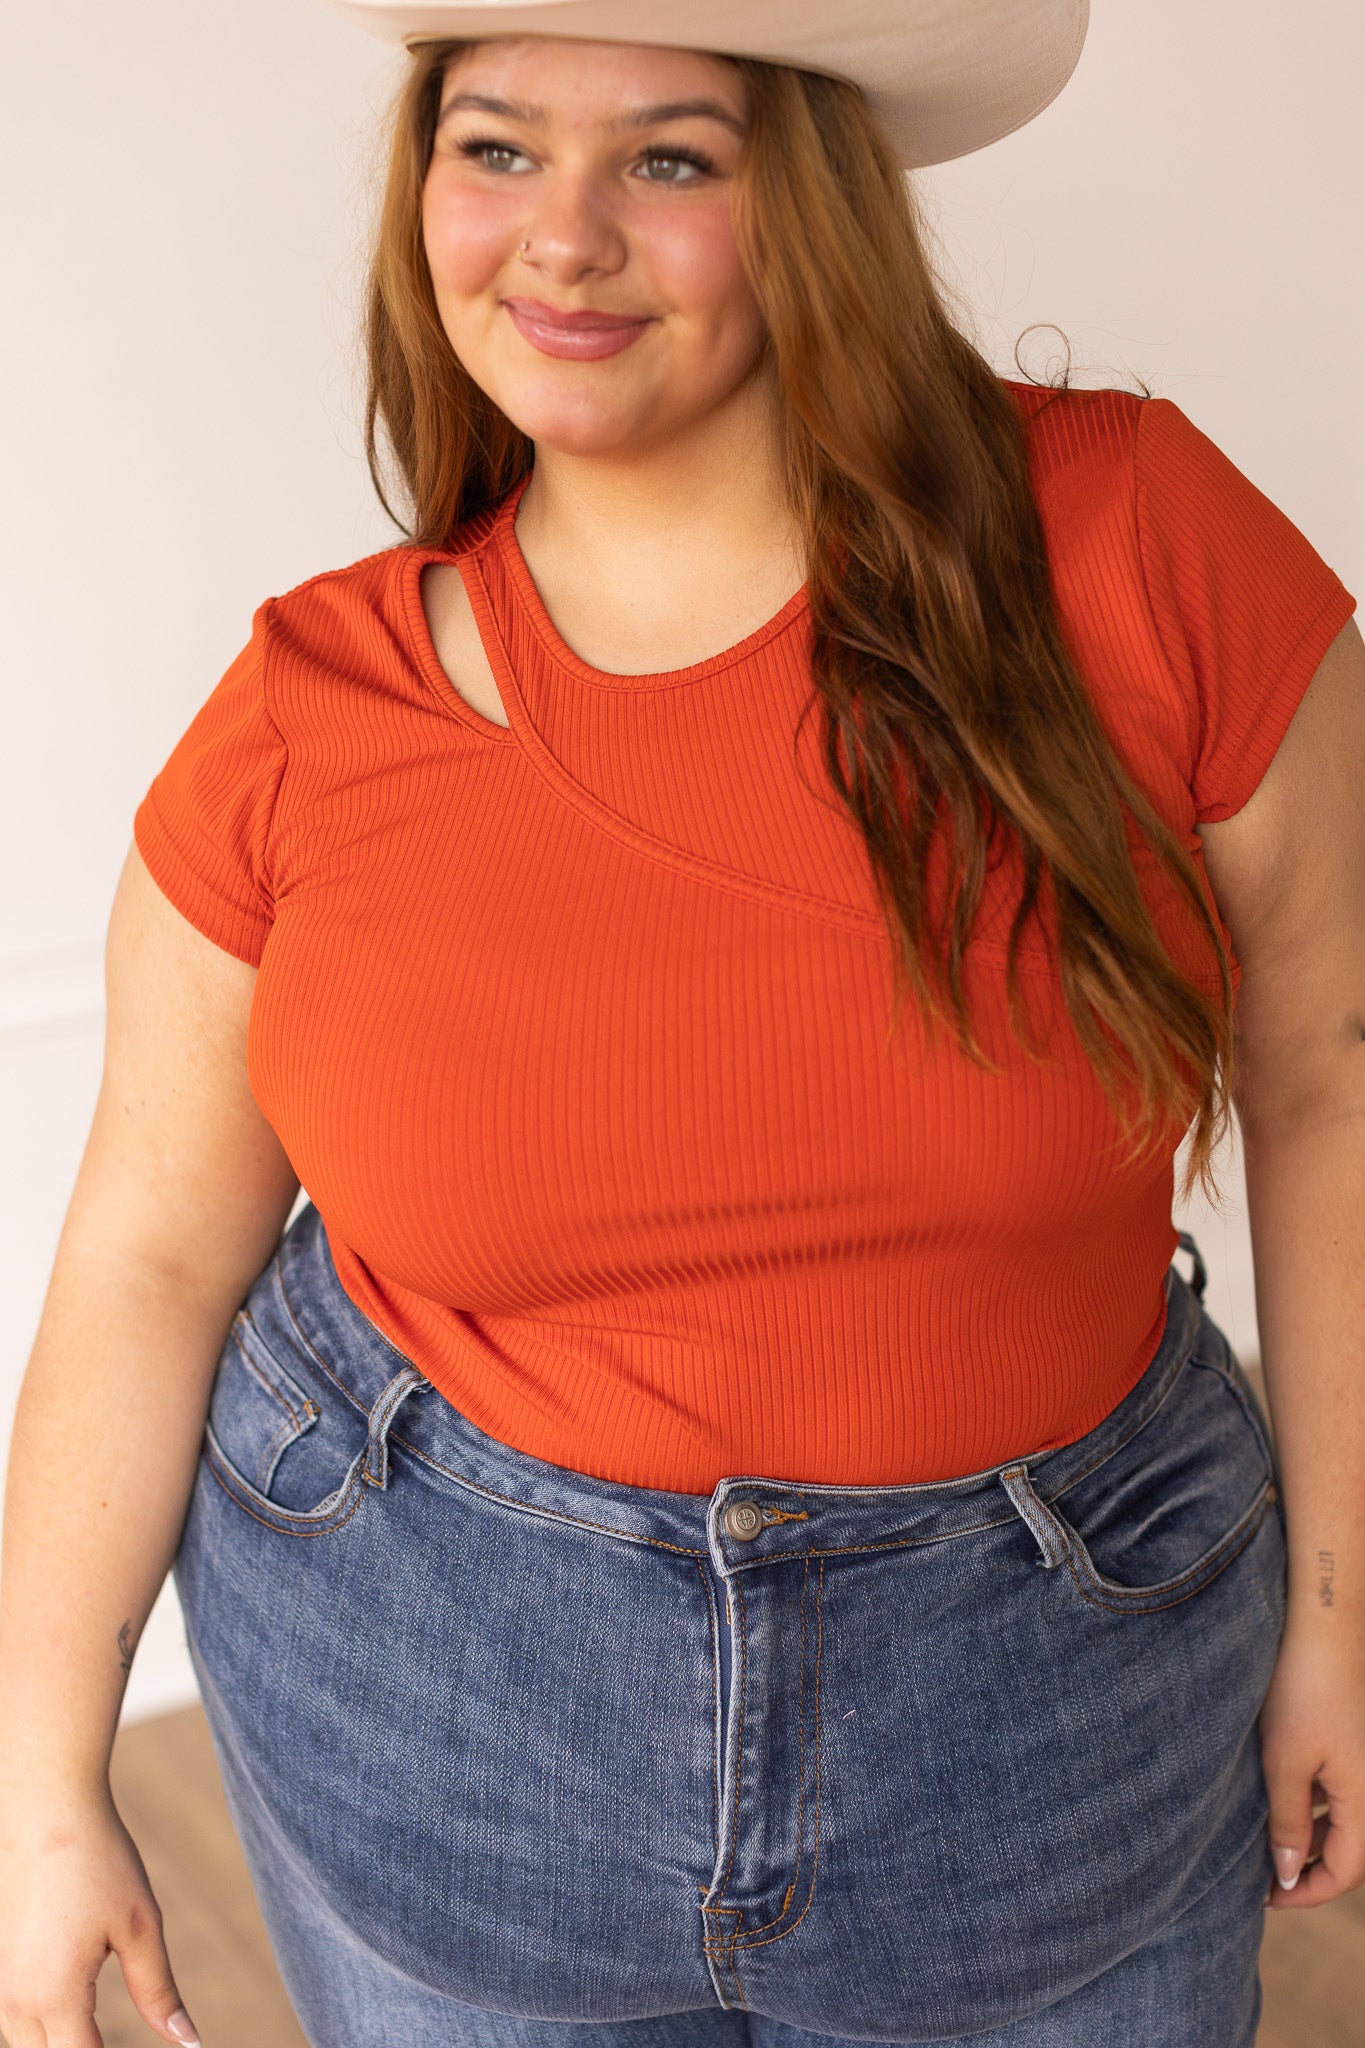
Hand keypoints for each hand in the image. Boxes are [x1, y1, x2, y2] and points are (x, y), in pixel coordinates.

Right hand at [0, 1779, 198, 2046]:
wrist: (45, 1808)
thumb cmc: (98, 1861)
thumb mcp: (139, 1926)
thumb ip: (158, 1992)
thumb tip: (188, 2042)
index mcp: (53, 1996)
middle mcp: (14, 2000)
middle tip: (117, 2037)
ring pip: (25, 2042)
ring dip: (59, 2040)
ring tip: (96, 2029)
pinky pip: (13, 2016)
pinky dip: (41, 2022)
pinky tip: (69, 2007)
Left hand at [1258, 1612, 1364, 1908]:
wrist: (1321, 1627)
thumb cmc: (1302, 1691)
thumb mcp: (1285, 1763)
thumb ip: (1289, 1822)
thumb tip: (1290, 1876)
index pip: (1346, 1871)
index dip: (1308, 1892)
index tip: (1266, 1897)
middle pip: (1346, 1849)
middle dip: (1306, 1867)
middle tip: (1258, 1873)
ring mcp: (1359, 1763)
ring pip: (1338, 1818)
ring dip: (1305, 1834)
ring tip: (1259, 1836)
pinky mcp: (1346, 1743)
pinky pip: (1333, 1789)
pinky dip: (1308, 1803)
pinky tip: (1272, 1795)